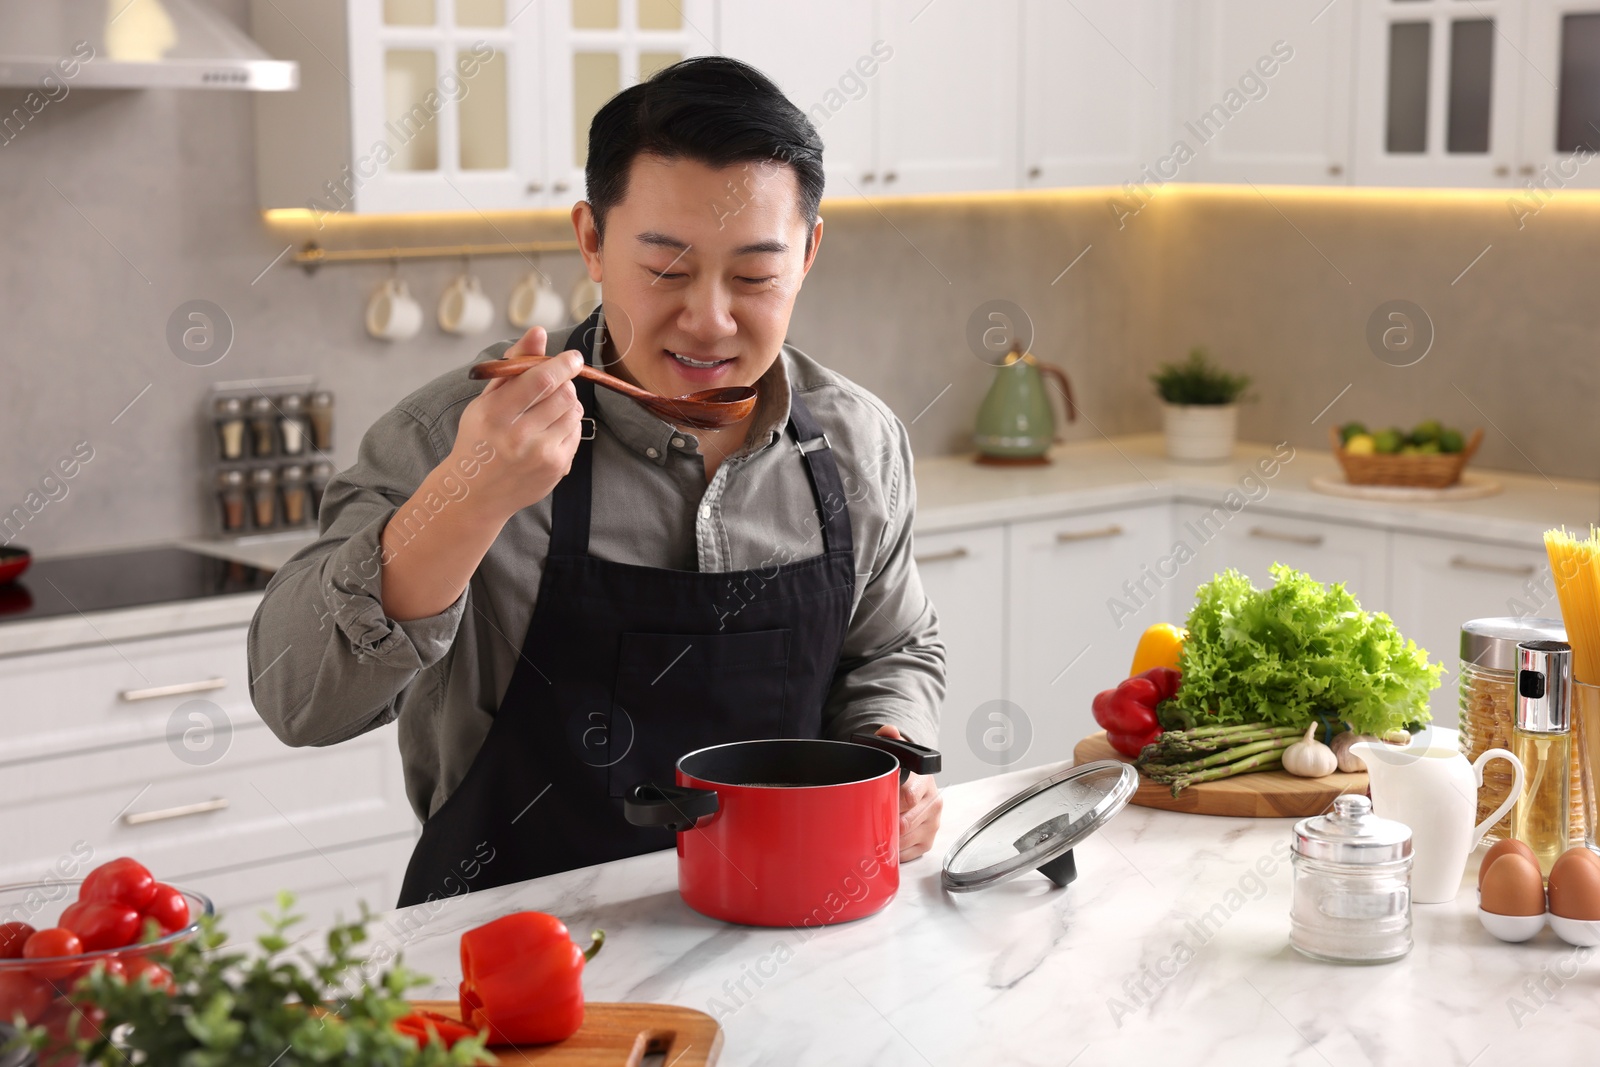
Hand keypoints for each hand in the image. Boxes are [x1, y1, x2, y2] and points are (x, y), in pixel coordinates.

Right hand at [455, 326, 586, 522]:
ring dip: (567, 404)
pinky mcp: (556, 468)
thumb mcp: (486, 400)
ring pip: (574, 412)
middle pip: (565, 395)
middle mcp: (519, 436)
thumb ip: (513, 365)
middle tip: (555, 385)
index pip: (541, 380)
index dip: (563, 363)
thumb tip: (539, 331)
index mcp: (495, 414)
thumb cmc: (480, 438)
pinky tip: (549, 431)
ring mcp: (540, 455)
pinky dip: (568, 425)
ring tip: (548, 410)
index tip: (572, 358)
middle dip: (565, 383)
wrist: (475, 493)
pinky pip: (577, 432)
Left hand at [875, 724, 941, 861]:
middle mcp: (934, 803)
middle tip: (869, 822)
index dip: (890, 803)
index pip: (909, 797)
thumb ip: (889, 740)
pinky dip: (894, 851)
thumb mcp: (895, 751)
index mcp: (925, 782)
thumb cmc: (902, 772)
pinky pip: (908, 853)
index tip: (875, 804)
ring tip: (874, 831)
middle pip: (906, 822)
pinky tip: (885, 842)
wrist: (915, 783)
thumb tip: (889, 731)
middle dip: (886, 824)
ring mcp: (933, 824)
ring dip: (888, 838)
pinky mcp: (928, 841)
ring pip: (906, 839)